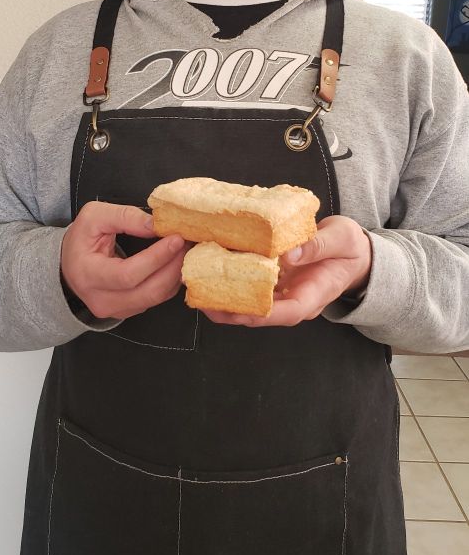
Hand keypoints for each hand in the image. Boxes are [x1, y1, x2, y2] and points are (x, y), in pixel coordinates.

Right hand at [61, 201, 186, 319]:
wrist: (69, 266)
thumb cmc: (80, 240)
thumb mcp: (94, 217)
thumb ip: (125, 217)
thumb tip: (155, 224)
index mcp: (88, 275)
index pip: (128, 274)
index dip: (156, 257)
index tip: (175, 238)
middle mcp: (101, 300)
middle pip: (148, 291)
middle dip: (173, 266)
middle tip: (187, 243)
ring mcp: (115, 310)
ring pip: (156, 298)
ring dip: (175, 273)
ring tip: (184, 250)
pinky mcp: (128, 312)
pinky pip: (156, 300)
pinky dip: (169, 281)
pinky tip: (174, 262)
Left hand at [202, 216, 371, 327]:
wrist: (355, 252)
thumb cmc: (350, 247)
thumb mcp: (341, 239)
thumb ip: (317, 246)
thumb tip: (288, 255)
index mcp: (313, 296)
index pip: (286, 313)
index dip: (260, 315)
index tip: (238, 310)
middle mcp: (294, 300)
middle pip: (261, 315)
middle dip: (232, 311)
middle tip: (204, 301)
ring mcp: (284, 293)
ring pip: (252, 304)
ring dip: (227, 299)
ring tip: (199, 289)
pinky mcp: (276, 282)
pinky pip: (253, 287)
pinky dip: (234, 281)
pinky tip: (214, 271)